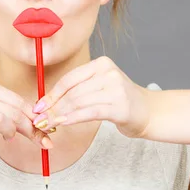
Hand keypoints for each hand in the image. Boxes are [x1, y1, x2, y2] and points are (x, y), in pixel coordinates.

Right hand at [0, 77, 52, 151]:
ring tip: (7, 137)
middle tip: (38, 139)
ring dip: (10, 132)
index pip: (17, 100)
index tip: (46, 128)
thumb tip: (39, 121)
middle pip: (13, 110)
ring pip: (2, 119)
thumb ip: (10, 110)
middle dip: (30, 127)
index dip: (34, 115)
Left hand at [31, 56, 153, 138]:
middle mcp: (108, 73)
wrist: (150, 112)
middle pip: (72, 92)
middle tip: (40, 120)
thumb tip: (46, 103)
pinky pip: (90, 112)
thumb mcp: (99, 88)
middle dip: (53, 108)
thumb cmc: (120, 102)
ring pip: (79, 102)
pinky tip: (63, 123)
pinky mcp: (120, 106)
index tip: (39, 107)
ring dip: (60, 115)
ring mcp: (116, 88)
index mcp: (101, 64)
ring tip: (48, 125)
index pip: (69, 79)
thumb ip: (77, 91)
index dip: (51, 94)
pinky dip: (74, 118)